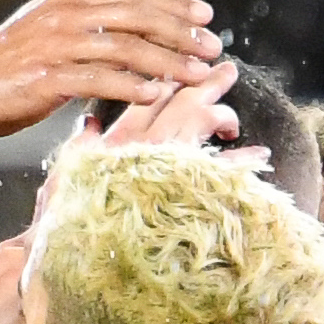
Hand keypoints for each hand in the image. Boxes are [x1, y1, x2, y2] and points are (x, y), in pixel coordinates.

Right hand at [0, 0, 225, 141]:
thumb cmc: (10, 60)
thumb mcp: (46, 14)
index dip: (172, 5)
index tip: (206, 17)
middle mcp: (64, 17)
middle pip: (135, 19)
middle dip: (180, 33)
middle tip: (213, 47)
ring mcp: (55, 48)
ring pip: (124, 50)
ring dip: (166, 63)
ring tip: (197, 75)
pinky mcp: (46, 80)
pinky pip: (97, 81)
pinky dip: (129, 87)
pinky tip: (156, 95)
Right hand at [33, 64, 247, 237]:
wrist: (74, 253)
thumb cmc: (63, 219)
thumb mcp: (65, 175)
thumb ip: (80, 147)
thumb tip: (90, 124)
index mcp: (117, 139)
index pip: (147, 97)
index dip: (168, 78)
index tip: (181, 70)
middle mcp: (146, 144)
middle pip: (183, 100)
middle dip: (207, 82)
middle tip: (224, 70)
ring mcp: (169, 165)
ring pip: (204, 121)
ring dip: (224, 114)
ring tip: (234, 118)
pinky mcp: (186, 190)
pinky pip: (223, 168)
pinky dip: (244, 159)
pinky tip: (259, 153)